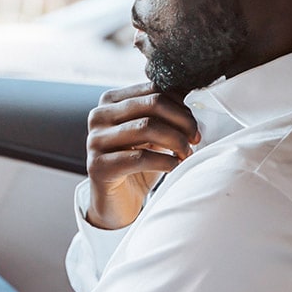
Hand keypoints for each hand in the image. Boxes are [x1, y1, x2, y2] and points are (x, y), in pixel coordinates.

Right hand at [85, 82, 199, 229]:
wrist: (117, 202)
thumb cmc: (137, 164)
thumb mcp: (151, 134)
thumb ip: (164, 114)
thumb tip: (192, 94)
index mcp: (110, 101)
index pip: (152, 89)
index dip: (180, 105)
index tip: (194, 124)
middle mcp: (98, 116)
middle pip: (151, 104)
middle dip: (182, 120)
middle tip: (195, 138)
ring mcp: (95, 141)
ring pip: (146, 127)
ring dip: (176, 140)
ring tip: (187, 153)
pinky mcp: (98, 166)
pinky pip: (140, 157)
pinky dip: (165, 161)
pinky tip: (175, 166)